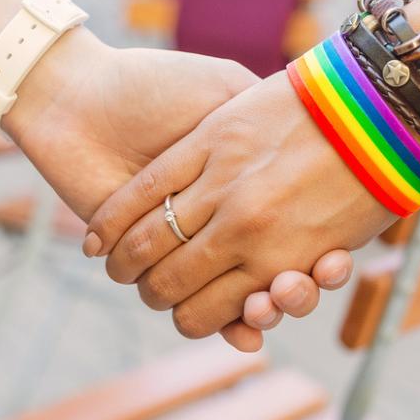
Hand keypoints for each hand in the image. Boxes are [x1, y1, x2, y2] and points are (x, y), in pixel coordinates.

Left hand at [3, 31, 354, 348]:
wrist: (82, 99)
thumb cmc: (155, 86)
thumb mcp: (223, 91)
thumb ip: (263, 113)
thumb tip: (313, 144)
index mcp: (240, 181)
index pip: (292, 228)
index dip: (319, 249)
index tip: (338, 260)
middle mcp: (220, 218)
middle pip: (273, 270)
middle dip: (295, 287)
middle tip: (306, 282)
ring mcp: (188, 244)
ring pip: (242, 296)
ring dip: (269, 306)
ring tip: (283, 294)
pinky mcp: (148, 264)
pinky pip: (199, 307)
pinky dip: (228, 328)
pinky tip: (250, 333)